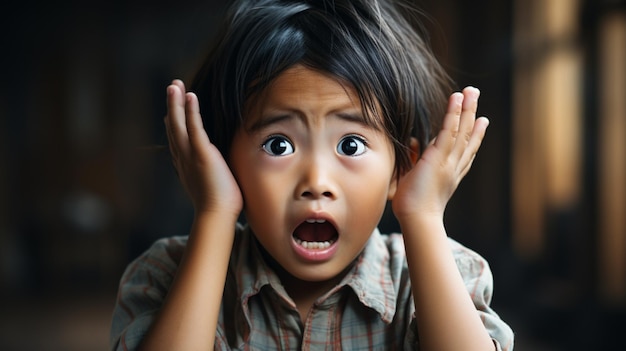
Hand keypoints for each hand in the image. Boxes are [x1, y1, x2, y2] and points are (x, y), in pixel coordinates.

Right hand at [165, 80, 242, 216]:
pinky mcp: (201, 153)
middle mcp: (183, 159)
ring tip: (174, 84)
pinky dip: (191, 110)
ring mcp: (190, 155)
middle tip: (171, 88)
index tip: (170, 113)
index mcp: (186, 167)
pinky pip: (194, 127)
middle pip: (173, 128)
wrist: (216, 216)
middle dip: (172, 107)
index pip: (177, 142)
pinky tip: (190, 95)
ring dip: (176, 102)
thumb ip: (214, 176)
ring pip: (179, 124)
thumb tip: (223, 174)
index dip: (173, 126)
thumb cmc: (220, 207)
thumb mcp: (213, 187)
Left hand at [392, 87, 487, 220]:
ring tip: (471, 91)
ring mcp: (448, 161)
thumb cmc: (412, 208)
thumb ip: (416, 162)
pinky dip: (454, 113)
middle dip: (473, 116)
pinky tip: (457, 98)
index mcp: (450, 175)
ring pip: (461, 131)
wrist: (417, 220)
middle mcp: (454, 167)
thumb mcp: (415, 180)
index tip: (482, 122)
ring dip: (467, 109)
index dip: (475, 137)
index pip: (466, 153)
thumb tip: (412, 144)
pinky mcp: (438, 157)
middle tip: (477, 97)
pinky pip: (448, 131)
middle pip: (467, 137)